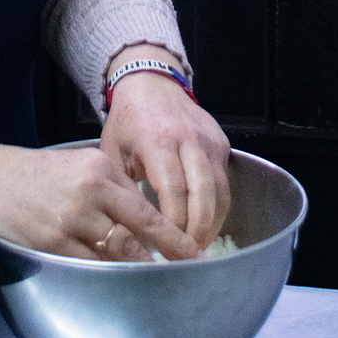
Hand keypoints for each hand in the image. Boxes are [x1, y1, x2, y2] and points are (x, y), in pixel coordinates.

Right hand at [0, 115, 200, 260]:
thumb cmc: (25, 173)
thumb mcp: (71, 166)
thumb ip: (105, 186)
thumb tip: (140, 219)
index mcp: (97, 165)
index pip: (145, 203)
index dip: (172, 231)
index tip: (192, 248)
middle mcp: (90, 188)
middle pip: (142, 227)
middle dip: (168, 251)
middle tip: (190, 265)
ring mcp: (72, 215)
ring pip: (121, 249)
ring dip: (140, 265)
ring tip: (155, 274)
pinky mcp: (54, 239)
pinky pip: (93, 263)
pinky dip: (108, 272)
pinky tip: (116, 274)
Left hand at [100, 45, 230, 249]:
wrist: (150, 82)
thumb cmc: (127, 120)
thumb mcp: (112, 149)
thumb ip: (121, 184)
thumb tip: (128, 227)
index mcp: (157, 140)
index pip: (173, 190)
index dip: (173, 223)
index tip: (165, 246)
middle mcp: (188, 139)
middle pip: (203, 194)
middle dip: (197, 230)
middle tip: (187, 254)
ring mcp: (209, 140)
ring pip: (221, 191)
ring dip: (212, 223)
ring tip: (197, 245)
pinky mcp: (222, 143)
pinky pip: (225, 182)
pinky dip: (218, 206)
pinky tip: (205, 223)